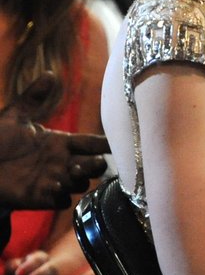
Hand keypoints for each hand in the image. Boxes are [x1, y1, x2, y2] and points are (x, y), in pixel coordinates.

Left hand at [0, 73, 107, 208]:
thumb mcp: (15, 115)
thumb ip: (33, 97)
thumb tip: (50, 74)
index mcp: (62, 142)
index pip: (92, 143)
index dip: (106, 143)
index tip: (119, 141)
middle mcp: (63, 162)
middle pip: (94, 165)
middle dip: (97, 164)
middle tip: (92, 161)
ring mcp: (55, 181)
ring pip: (81, 183)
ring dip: (80, 178)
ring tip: (71, 170)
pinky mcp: (42, 197)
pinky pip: (61, 200)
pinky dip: (62, 195)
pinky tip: (55, 186)